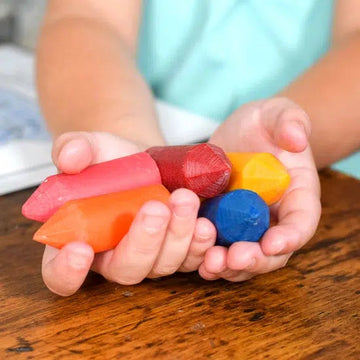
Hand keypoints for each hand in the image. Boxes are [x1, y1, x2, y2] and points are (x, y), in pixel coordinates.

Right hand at [42, 131, 215, 295]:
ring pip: (162, 266)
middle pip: (125, 270)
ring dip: (177, 237)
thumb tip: (70, 157)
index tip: (80, 249)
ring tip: (185, 199)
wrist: (145, 161)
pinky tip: (205, 224)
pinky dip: (199, 245)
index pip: (60, 273)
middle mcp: (114, 257)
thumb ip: (73, 149)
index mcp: (79, 240)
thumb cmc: (112, 161)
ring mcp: (150, 257)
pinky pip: (191, 259)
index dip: (67, 271)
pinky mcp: (177, 250)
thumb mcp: (90, 148)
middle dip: (143, 243)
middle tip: (155, 208)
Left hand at [199, 97, 320, 281]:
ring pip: (242, 257)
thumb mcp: (278, 113)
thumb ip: (290, 121)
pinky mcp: (220, 224)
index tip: (274, 243)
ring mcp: (244, 225)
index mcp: (295, 196)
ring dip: (227, 266)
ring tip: (209, 264)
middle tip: (234, 258)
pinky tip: (194, 257)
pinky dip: (205, 256)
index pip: (301, 223)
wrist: (240, 134)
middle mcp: (272, 218)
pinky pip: (216, 247)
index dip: (290, 237)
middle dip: (254, 260)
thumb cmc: (265, 124)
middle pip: (271, 252)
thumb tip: (296, 138)